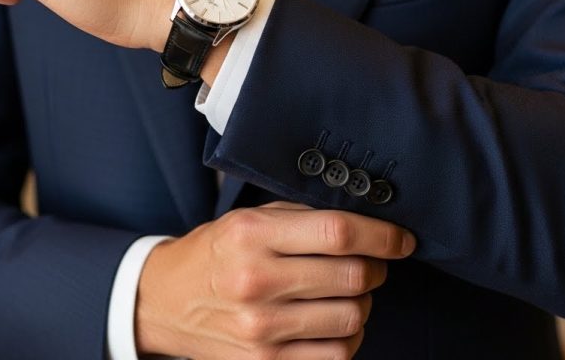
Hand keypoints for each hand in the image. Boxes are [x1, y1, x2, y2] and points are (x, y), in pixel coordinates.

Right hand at [136, 202, 415, 358]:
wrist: (163, 303)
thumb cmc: (214, 255)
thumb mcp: (248, 220)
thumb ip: (302, 217)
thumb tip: (367, 221)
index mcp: (252, 235)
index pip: (337, 232)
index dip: (382, 235)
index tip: (402, 239)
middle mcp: (255, 281)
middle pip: (352, 276)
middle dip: (375, 268)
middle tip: (371, 264)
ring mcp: (261, 328)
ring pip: (352, 317)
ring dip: (362, 303)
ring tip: (346, 293)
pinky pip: (337, 354)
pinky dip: (348, 337)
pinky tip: (334, 323)